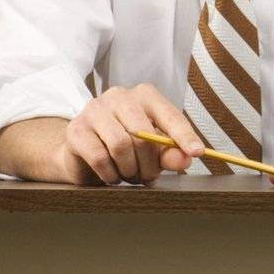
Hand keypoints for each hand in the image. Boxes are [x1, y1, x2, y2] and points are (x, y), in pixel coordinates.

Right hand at [55, 84, 207, 184]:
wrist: (83, 154)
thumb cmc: (123, 147)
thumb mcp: (152, 152)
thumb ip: (169, 153)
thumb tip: (186, 158)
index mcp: (143, 96)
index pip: (168, 115)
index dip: (184, 135)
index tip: (197, 153)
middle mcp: (118, 96)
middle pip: (143, 133)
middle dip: (149, 163)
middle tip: (148, 177)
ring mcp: (94, 110)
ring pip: (120, 145)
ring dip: (129, 170)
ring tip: (129, 175)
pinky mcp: (76, 130)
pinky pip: (99, 157)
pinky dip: (110, 174)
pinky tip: (112, 176)